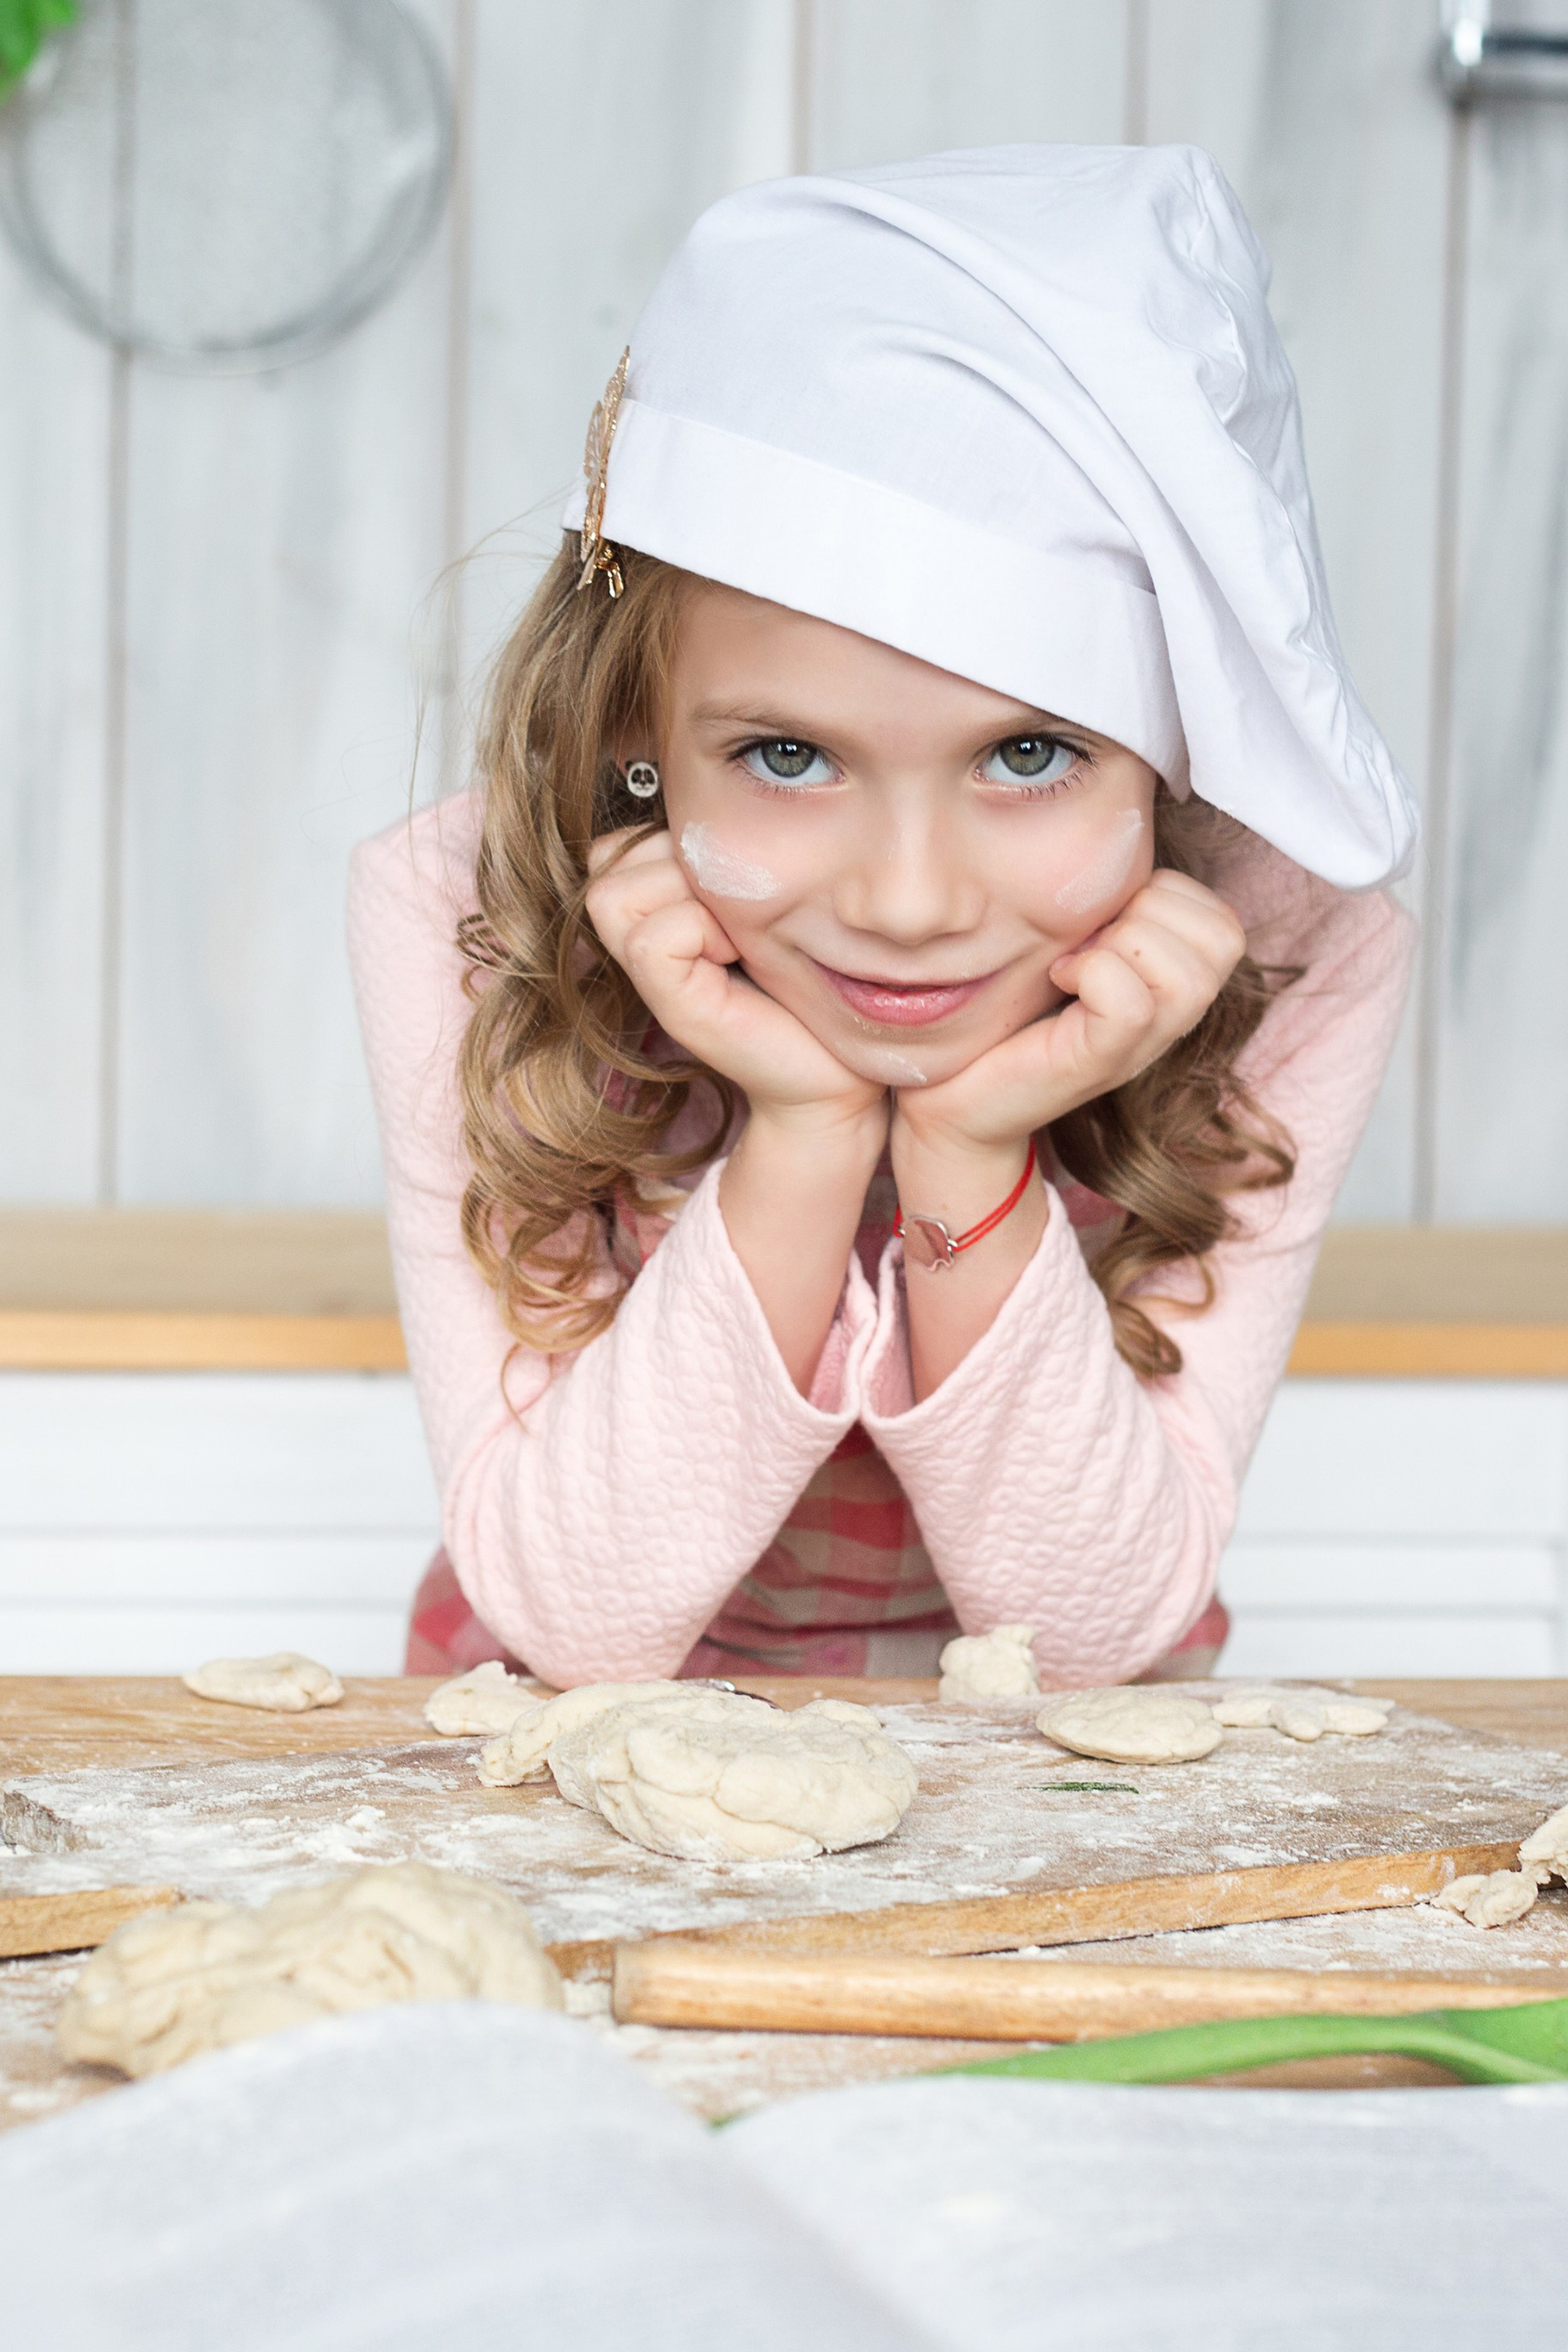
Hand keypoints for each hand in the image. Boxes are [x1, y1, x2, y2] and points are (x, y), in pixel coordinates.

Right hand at [585, 829, 887, 1138]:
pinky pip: (653, 937)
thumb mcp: (756, 896)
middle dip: (677, 864)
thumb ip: (711, 856)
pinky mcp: (673, 1009)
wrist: (841, 1065)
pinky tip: (739, 957)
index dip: (673, 846)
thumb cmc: (806, 974)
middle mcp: (638, 941)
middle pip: (608, 859)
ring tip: (738, 934)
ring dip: (688, 895)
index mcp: (654, 907)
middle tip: (738, 912)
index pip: (616, 841)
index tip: (735, 889)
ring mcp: (649, 978)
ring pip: (617, 890)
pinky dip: (701, 932)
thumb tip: (697, 802)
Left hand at [893, 869, 1246, 1160]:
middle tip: (1090, 937)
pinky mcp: (1098, 1064)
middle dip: (1152, 913)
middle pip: (1222, 939)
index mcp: (1168, 987)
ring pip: (1189, 974)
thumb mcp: (1068, 945)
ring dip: (1126, 944)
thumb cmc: (1003, 1014)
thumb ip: (1106, 908)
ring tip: (1076, 960)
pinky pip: (1131, 1004)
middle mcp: (1168, 1021)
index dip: (1168, 895)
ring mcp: (1138, 1047)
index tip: (1103, 919)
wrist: (950, 1101)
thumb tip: (1112, 849)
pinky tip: (1060, 978)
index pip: (1223, 921)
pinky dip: (1095, 974)